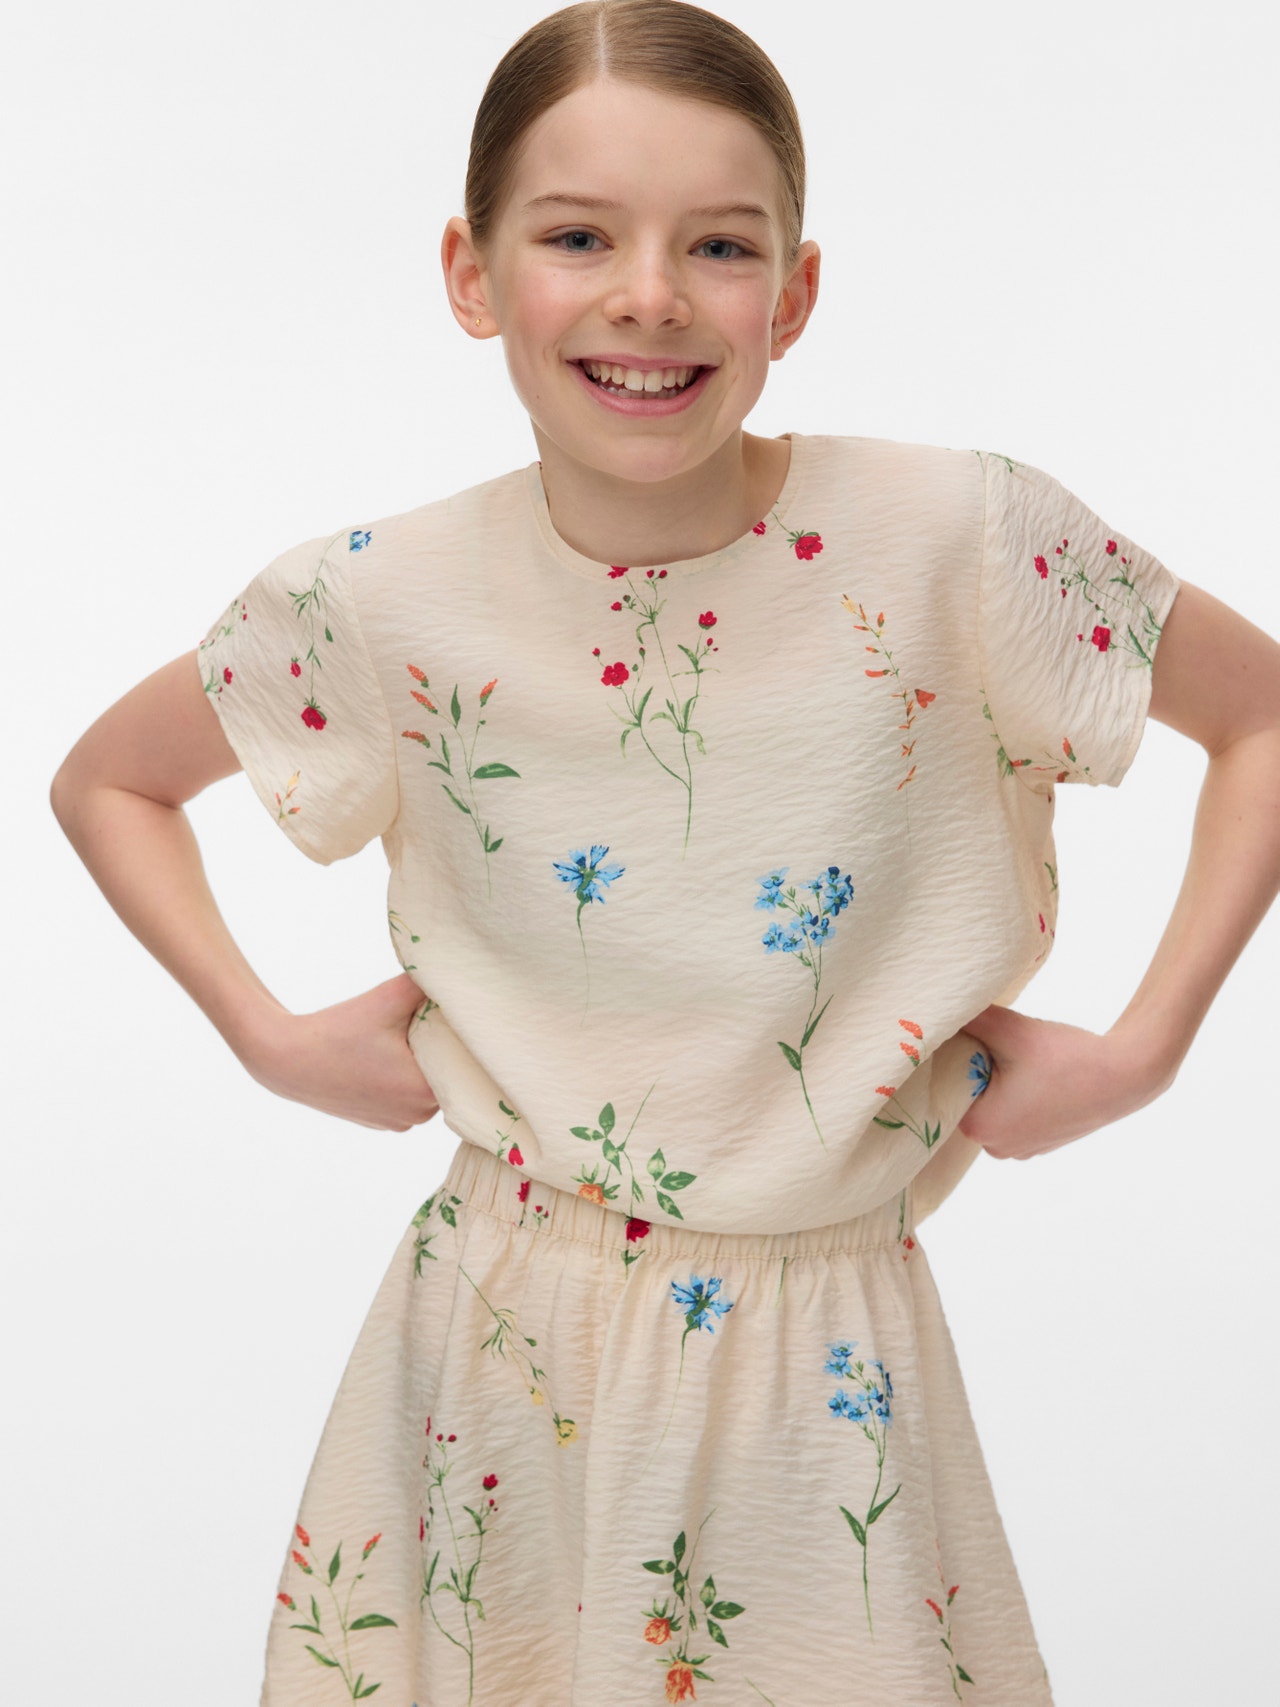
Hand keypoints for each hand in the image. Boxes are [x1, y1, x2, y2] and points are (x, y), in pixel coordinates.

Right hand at [242, 973, 441, 1130]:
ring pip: (429, 1085)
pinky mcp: (383, 1124)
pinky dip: (404, 1078)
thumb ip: (424, 983)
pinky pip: (409, 1097)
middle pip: (447, 1073)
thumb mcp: (385, 999)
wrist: (287, 1060)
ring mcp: (400, 1124)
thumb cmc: (337, 1030)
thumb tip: (454, 969)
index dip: (458, 1033)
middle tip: (422, 1020)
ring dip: (422, 1064)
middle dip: (440, 1047)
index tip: (448, 1013)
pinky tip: (386, 1058)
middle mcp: (419, 1116)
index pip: (464, 1059)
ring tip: (399, 1040)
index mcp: (426, 1090)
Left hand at [956, 1004, 1170, 1159]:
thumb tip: (940, 1004)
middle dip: (975, 1069)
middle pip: (966, 1098)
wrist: (1125, 1074)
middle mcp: (995, 1148)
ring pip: (990, 1105)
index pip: (945, 1086)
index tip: (969, 1036)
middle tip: (996, 1042)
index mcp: (979, 1128)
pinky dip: (1016, 1094)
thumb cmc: (1066, 1056)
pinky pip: (1013, 1114)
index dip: (953, 1057)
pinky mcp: (1040, 1143)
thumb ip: (971, 1018)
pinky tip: (1034, 1074)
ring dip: (996, 1081)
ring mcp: (1020, 1150)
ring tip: (1019, 1058)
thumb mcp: (1011, 1029)